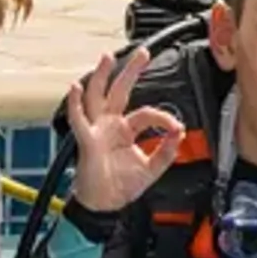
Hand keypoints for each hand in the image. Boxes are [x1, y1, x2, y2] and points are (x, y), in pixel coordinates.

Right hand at [64, 46, 188, 215]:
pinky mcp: (87, 141)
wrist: (105, 205)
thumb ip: (167, 151)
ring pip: (97, 96)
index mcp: (125, 129)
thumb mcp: (152, 168)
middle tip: (143, 52)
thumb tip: (180, 133)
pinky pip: (79, 119)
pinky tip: (75, 88)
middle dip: (131, 70)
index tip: (177, 128)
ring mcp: (97, 130)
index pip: (146, 112)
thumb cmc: (121, 185)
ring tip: (108, 57)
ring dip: (102, 76)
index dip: (164, 118)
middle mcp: (110, 124)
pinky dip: (75, 104)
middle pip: (120, 90)